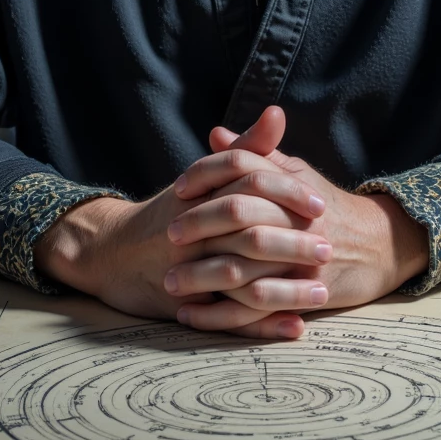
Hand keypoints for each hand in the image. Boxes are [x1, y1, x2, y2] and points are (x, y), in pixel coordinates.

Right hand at [33, 121, 330, 338]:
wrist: (111, 254)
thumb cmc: (170, 211)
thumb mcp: (205, 177)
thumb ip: (246, 149)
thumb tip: (278, 113)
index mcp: (200, 195)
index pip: (247, 183)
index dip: (287, 192)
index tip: (320, 203)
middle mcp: (192, 230)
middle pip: (246, 233)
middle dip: (291, 242)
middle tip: (329, 247)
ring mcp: (187, 270)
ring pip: (240, 279)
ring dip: (285, 289)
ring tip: (324, 292)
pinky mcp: (186, 305)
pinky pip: (228, 319)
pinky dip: (263, 325)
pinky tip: (296, 326)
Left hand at [168, 105, 427, 331]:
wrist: (381, 245)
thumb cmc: (330, 207)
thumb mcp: (298, 175)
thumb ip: (258, 155)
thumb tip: (217, 135)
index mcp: (292, 184)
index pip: (243, 167)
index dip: (207, 174)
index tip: (178, 188)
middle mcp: (297, 218)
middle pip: (239, 215)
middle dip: (199, 225)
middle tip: (169, 237)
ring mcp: (301, 259)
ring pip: (243, 268)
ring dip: (202, 278)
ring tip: (171, 283)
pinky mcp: (304, 295)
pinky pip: (256, 310)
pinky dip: (221, 316)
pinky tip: (192, 316)